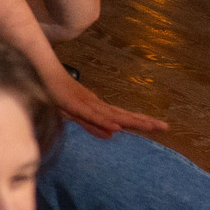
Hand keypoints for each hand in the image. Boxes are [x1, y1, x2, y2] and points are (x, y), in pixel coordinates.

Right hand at [50, 73, 165, 138]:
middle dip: (144, 121)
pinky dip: (105, 121)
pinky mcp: (76, 106)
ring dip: (132, 121)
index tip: (158, 125)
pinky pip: (93, 116)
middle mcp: (98, 105)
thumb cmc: (58, 93)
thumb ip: (92, 125)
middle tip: (165, 127)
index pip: (123, 116)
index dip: (140, 121)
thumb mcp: (76, 114)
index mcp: (99, 108)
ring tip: (149, 126)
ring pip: (114, 115)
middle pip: (124, 115)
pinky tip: (117, 126)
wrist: (44, 74)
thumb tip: (112, 134)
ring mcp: (88, 105)